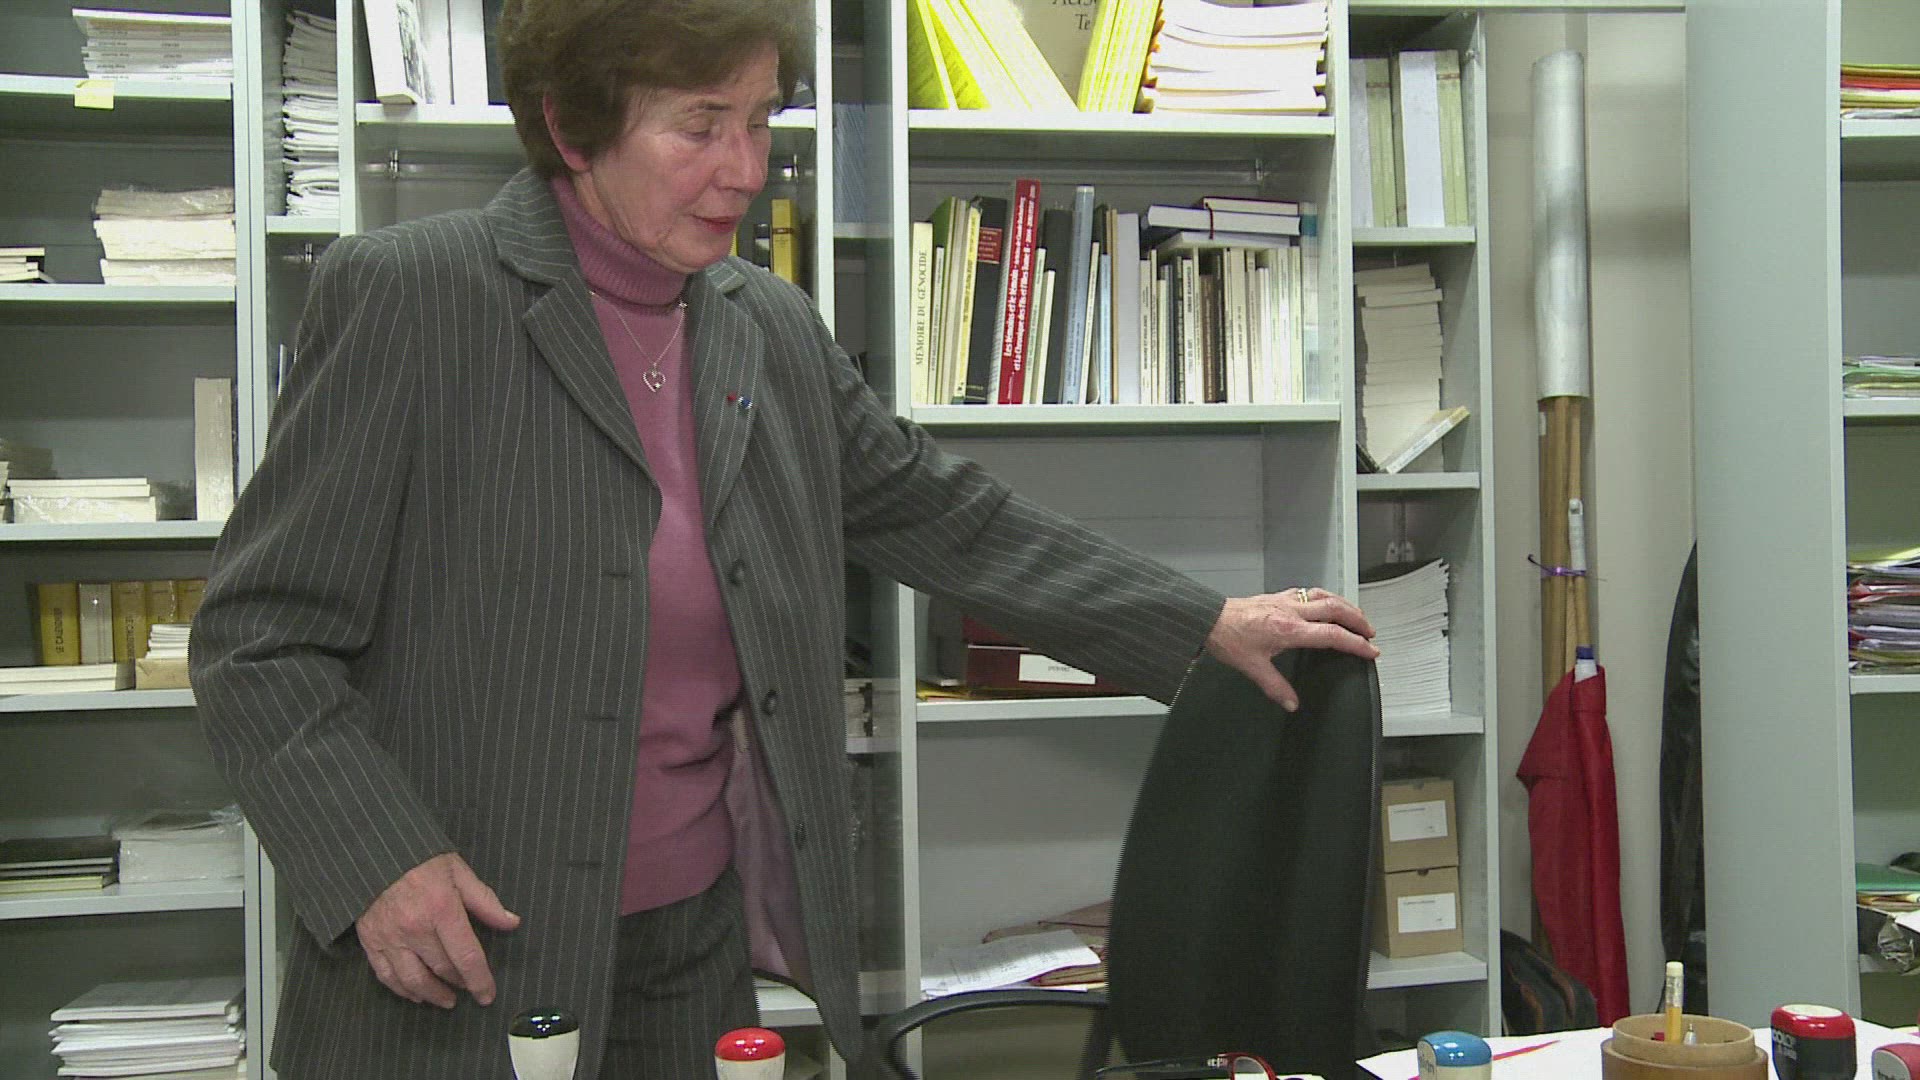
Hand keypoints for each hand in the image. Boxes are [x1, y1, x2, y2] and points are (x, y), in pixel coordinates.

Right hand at [356, 852, 520, 1008]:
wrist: (375, 851)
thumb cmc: (421, 860)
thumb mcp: (458, 871)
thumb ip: (485, 901)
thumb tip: (512, 923)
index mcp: (442, 909)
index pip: (466, 956)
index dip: (480, 980)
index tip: (487, 996)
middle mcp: (415, 928)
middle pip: (442, 969)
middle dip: (459, 983)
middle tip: (468, 988)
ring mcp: (390, 937)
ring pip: (413, 980)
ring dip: (433, 995)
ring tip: (446, 1000)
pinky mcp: (370, 941)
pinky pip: (386, 976)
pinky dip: (402, 990)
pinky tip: (415, 994)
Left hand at [1204, 587, 1379, 710]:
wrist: (1208, 618)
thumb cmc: (1228, 638)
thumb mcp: (1252, 667)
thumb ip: (1275, 687)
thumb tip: (1291, 703)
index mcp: (1289, 629)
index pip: (1332, 635)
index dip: (1355, 643)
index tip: (1370, 650)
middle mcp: (1291, 611)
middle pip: (1336, 609)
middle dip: (1358, 620)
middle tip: (1371, 633)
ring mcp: (1285, 601)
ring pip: (1324, 596)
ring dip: (1344, 605)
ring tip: (1356, 616)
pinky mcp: (1277, 596)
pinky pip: (1308, 592)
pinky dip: (1324, 597)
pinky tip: (1324, 603)